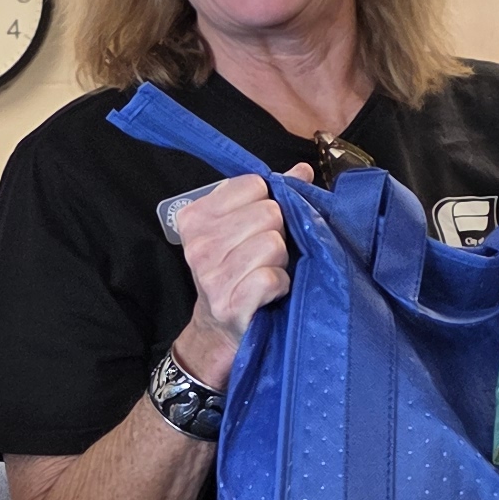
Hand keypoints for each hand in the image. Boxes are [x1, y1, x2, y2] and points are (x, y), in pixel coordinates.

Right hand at [169, 171, 297, 389]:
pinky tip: (271, 291)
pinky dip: (280, 284)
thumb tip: (302, 171)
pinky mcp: (230, 303)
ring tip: (268, 271)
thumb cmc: (236, 271)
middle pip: (268, 212)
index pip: (253, 184)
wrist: (220, 328)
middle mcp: (198, 244)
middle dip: (277, 232)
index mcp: (196, 217)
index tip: (259, 225)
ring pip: (273, 244)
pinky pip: (272, 277)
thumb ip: (272, 195)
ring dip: (280, 260)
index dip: (268, 202)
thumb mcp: (243, 228)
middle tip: (265, 253)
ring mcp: (211, 276)